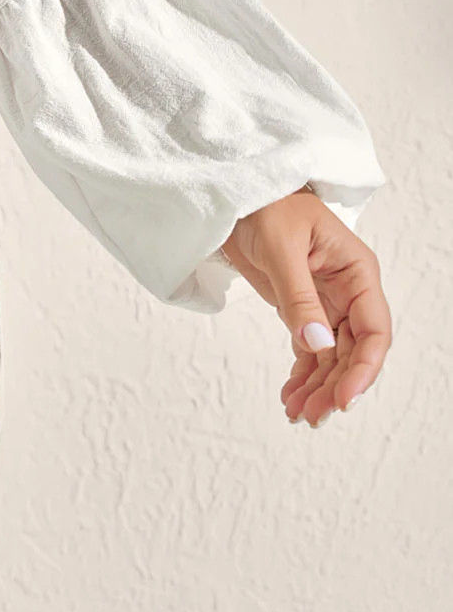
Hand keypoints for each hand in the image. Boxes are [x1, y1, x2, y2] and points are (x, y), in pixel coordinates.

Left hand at [217, 185, 390, 428]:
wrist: (236, 196)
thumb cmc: (265, 206)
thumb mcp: (282, 248)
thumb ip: (299, 297)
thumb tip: (317, 344)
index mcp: (357, 272)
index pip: (374, 330)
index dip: (363, 368)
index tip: (342, 398)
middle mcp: (348, 291)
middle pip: (353, 351)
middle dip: (335, 385)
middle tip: (310, 415)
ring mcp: (326, 302)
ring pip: (331, 357)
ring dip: (317, 387)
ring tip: (296, 414)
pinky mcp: (301, 309)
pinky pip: (309, 350)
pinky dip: (301, 375)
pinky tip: (289, 396)